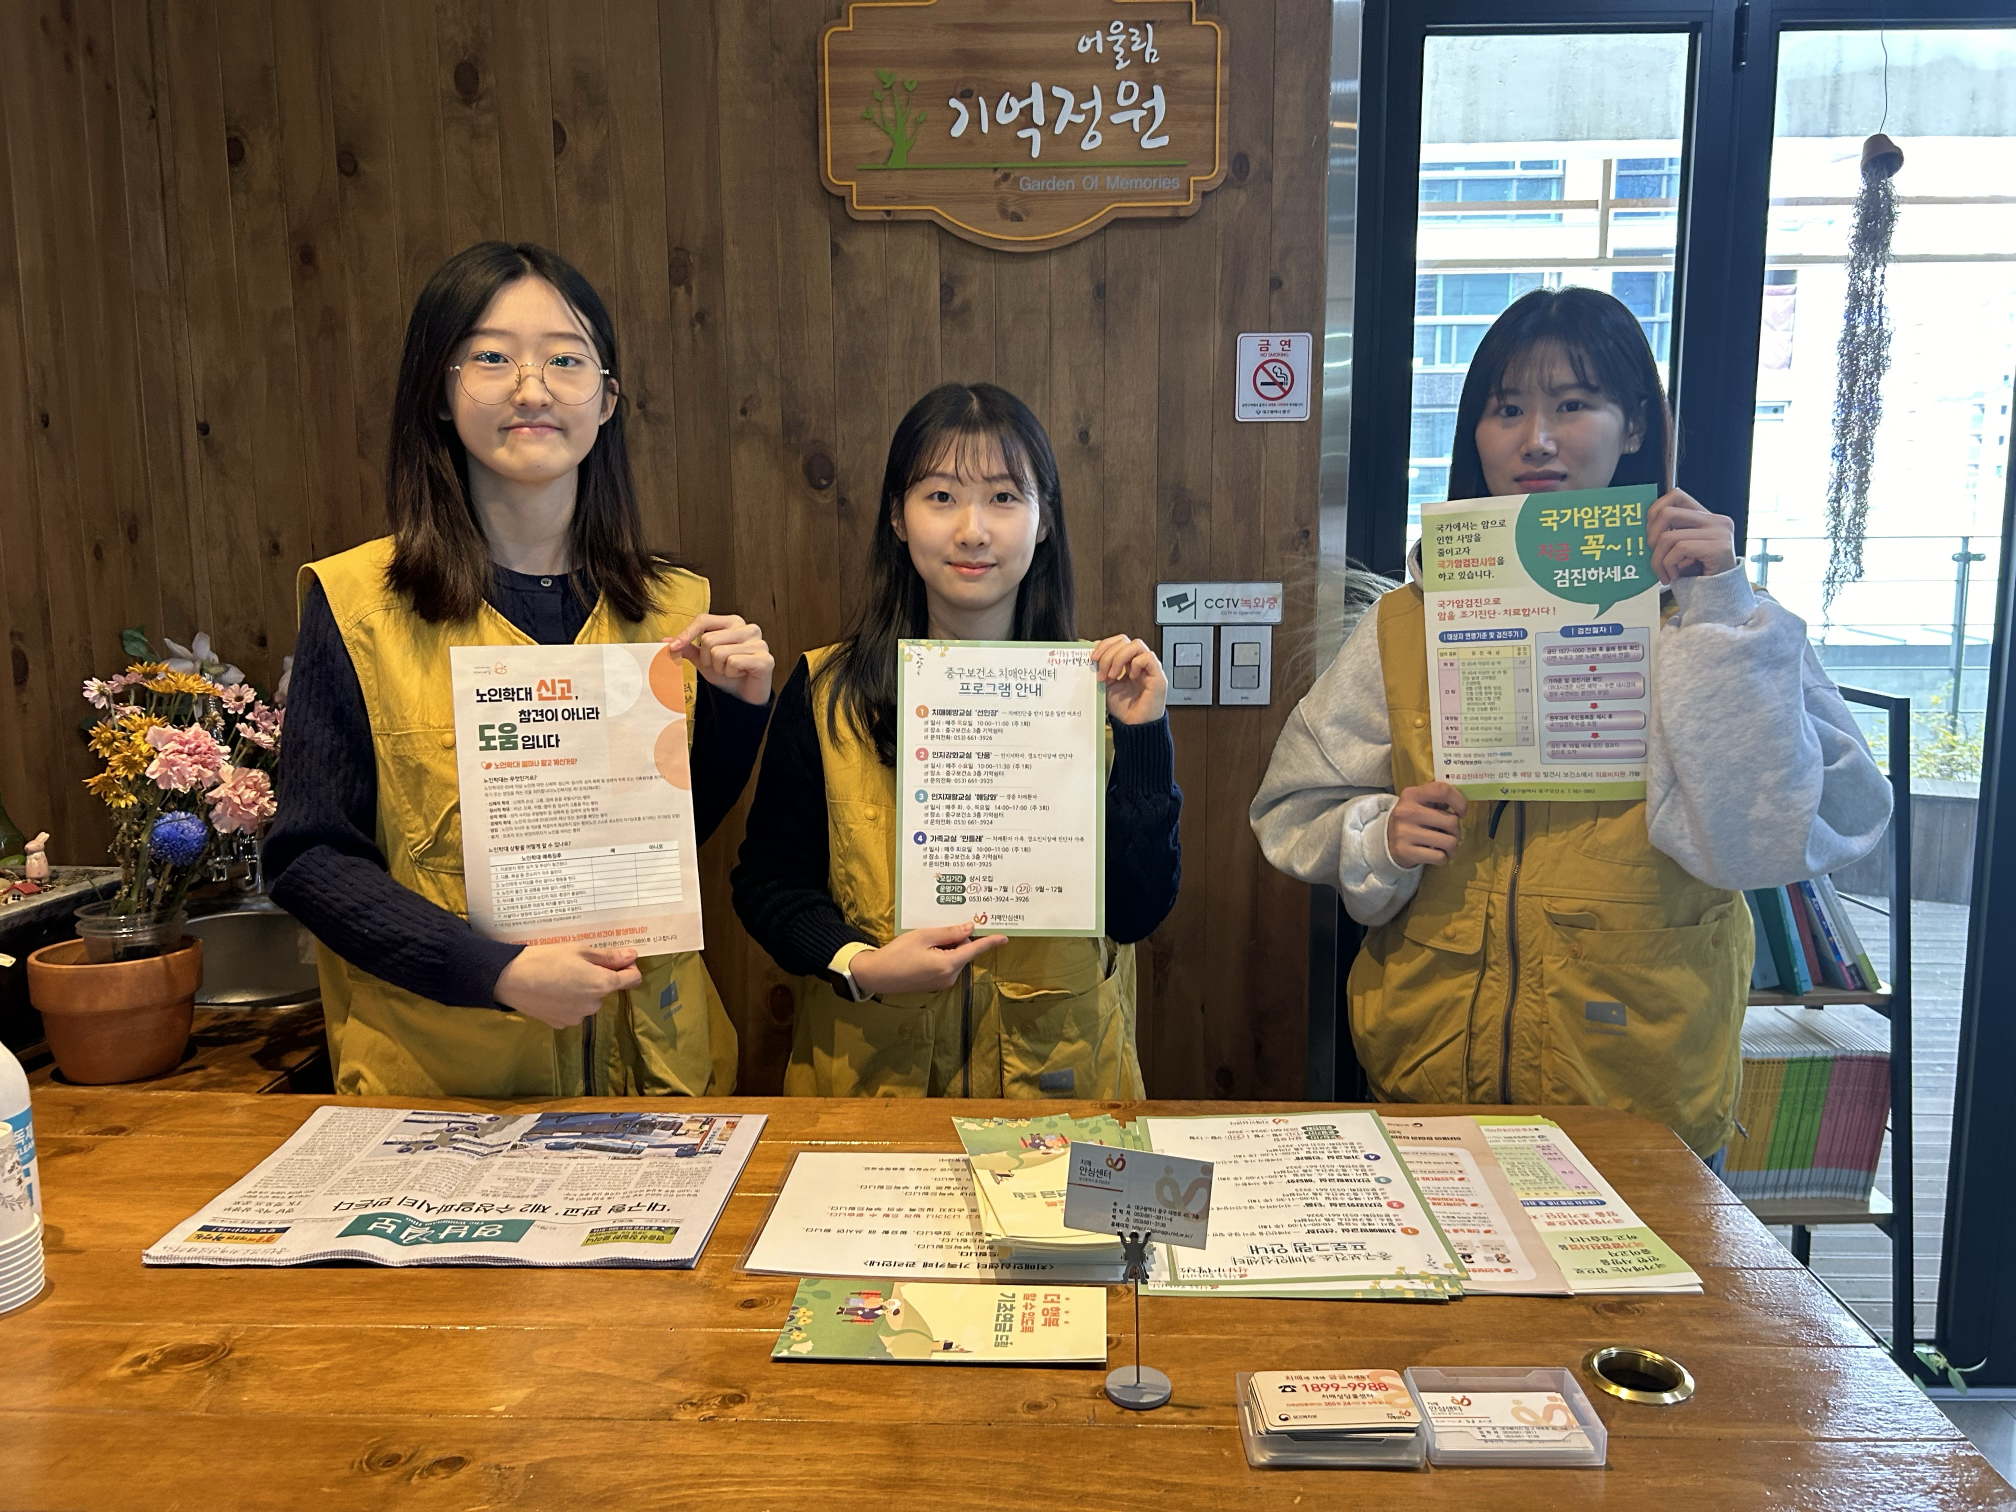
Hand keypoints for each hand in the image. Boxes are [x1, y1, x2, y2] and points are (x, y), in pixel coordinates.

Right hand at [494, 944, 641, 1028]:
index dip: (628, 967)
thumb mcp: (580, 950)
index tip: (618, 959)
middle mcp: (593, 1005)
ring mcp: (577, 1017)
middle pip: (606, 989)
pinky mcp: (561, 1023)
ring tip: (560, 976)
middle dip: (598, 977)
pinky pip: (573, 1010)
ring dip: (582, 990)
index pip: (632, 979)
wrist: (510, 979)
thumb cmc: (546, 959)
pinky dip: (568, 1001)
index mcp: (602, 985)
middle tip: (576, 964)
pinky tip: (552, 990)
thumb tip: (632, 956)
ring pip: (589, 1000)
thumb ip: (609, 957)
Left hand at [665, 613, 774, 704]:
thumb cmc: (727, 674)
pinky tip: (741, 674)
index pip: (704, 620)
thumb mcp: (703, 659)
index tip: (673, 647)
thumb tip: (666, 641)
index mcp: (733, 622)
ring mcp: (759, 642)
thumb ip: (687, 647)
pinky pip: (733, 662)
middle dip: (708, 659)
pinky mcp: (765, 658)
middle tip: (720, 667)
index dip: (686, 634)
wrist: (744, 696)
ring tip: (731, 671)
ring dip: (720, 668)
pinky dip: (731, 673)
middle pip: (709, 640)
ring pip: (719, 653)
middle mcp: (748, 628)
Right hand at [847, 923, 1007, 995]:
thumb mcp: (923, 936)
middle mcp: (949, 977)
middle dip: (956, 939)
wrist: (877, 975)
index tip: (1004, 937)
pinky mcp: (936, 984)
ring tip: (926, 942)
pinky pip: (947, 965)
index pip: (974, 950)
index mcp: (948, 965)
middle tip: (937, 931)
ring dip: (947, 947)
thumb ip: (949, 932)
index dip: (990, 942)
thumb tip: (969, 928)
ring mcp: (943, 982)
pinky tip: (924, 950)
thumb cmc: (897, 954)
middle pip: (963, 952)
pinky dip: (941, 955)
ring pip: (955, 958)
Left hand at [1091, 634, 1166, 724]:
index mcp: (1128, 664)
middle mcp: (1139, 663)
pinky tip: (1131, 677)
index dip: (1104, 646)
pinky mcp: (1158, 676)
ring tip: (1113, 674)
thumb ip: (1102, 672)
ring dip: (1120, 657)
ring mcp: (1149, 668)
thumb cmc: (1124, 709)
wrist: (1134, 726)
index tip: (1093, 658)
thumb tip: (1093, 658)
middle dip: (1108, 653)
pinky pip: (1148, 657)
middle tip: (1101, 671)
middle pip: (1124, 640)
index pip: (1118, 642)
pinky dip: (1136, 664)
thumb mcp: (1106, 688)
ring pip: (1136, 644)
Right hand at [1387, 782, 1467, 867]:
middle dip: (1457, 831)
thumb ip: (1438, 799)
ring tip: (1446, 847)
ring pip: (1449, 842)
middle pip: (1451, 821)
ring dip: (1452, 847)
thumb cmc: (1413, 819)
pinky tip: (1436, 855)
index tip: (1460, 813)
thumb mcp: (1420, 802)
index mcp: (1412, 794)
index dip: (1459, 802)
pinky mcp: (1404, 851)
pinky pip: (1439, 857)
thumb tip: (1461, 807)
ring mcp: (1404, 832)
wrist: (1387, 840)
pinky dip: (1443, 858)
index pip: (1442, 790)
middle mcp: (1406, 812)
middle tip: (1450, 834)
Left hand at [1647, 489, 1737, 583]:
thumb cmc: (1698, 573)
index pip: (1676, 495)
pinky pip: (1679, 549)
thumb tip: (1642, 528)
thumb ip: (1670, 533)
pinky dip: (1669, 565)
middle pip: (1667, 513)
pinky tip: (1674, 576)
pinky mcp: (1719, 547)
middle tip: (1654, 555)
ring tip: (1664, 573)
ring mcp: (1719, 532)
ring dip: (1658, 560)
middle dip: (1651, 537)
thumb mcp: (1681, 549)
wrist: (1718, 595)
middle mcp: (1716, 520)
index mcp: (1706, 516)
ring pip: (1669, 536)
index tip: (1649, 532)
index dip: (1655, 510)